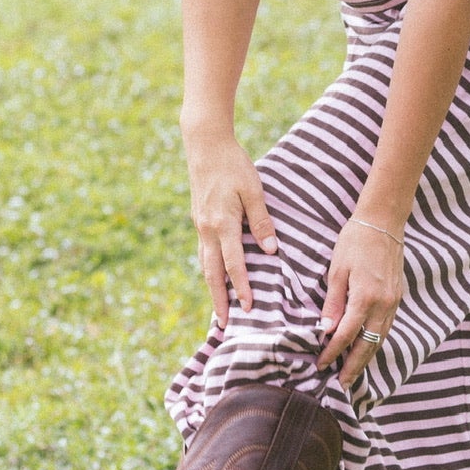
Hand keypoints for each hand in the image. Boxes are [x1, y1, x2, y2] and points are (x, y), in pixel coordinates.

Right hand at [184, 128, 277, 324]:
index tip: (249, 307)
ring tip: (218, 309)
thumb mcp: (253, 190)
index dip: (242, 287)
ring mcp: (200, 225)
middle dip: (219, 300)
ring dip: (212, 288)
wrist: (205, 145)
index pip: (234, 263)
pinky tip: (214, 277)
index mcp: (222, 223)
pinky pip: (203, 252)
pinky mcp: (198, 220)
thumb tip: (271, 250)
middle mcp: (207, 229)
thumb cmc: (234, 165)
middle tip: (224, 324)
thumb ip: (261, 221)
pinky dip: (208, 270)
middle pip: (212, 273)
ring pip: (204, 264)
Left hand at [318, 215, 404, 387]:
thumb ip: (333, 303)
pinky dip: (376, 342)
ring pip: (380, 339)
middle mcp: (383, 304)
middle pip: (368, 345)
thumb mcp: (337, 270)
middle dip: (354, 366)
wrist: (384, 222)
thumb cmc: (355, 241)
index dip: (333, 352)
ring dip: (366, 357)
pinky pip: (386, 327)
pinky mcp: (397, 297)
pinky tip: (367, 348)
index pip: (346, 335)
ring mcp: (393, 302)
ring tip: (353, 372)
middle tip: (342, 384)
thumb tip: (326, 330)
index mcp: (365, 297)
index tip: (321, 365)